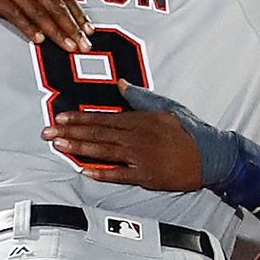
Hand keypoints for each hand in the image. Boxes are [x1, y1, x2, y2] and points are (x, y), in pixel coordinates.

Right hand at [0, 0, 90, 51]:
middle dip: (71, 27)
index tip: (88, 28)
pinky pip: (14, 14)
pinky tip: (38, 38)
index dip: (77, 12)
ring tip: (68, 46)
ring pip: (38, 12)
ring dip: (55, 31)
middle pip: (54, 6)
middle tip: (84, 45)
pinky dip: (27, 26)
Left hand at [41, 80, 204, 190]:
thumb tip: (121, 84)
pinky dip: (102, 172)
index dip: (79, 118)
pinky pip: (119, 174)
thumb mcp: (165, 108)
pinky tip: (84, 170)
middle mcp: (138, 136)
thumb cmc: (189, 132)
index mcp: (141, 119)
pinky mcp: (146, 175)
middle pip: (98, 133)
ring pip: (104, 151)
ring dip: (79, 148)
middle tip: (48, 132)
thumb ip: (140, 97)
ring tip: (59, 145)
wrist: (211, 156)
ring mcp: (141, 156)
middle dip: (70, 132)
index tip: (60, 118)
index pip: (103, 118)